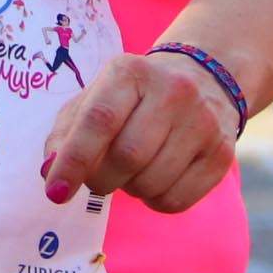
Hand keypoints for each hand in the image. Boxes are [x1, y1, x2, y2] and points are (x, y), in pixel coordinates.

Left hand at [39, 50, 241, 216]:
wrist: (204, 78)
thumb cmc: (134, 97)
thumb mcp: (96, 98)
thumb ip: (66, 133)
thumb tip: (50, 171)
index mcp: (131, 71)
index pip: (99, 120)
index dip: (73, 161)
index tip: (55, 193)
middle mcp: (173, 90)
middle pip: (126, 157)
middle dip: (102, 179)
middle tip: (98, 177)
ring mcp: (203, 121)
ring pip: (151, 183)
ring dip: (130, 189)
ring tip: (132, 171)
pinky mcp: (222, 152)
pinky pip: (176, 201)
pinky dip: (155, 201)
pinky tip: (157, 179)